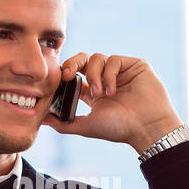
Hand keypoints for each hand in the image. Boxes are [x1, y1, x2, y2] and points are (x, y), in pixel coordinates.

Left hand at [43, 52, 183, 153]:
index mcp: (94, 93)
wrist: (147, 127)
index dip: (66, 73)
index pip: (75, 75)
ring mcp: (120, 71)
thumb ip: (64, 123)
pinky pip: (113, 60)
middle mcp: (106, 79)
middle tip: (67, 74)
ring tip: (100, 94)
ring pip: (97, 58)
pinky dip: (109, 74)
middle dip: (73, 63)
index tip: (60, 79)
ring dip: (94, 75)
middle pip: (83, 60)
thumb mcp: (87, 126)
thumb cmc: (120, 129)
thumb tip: (42, 120)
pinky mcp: (133, 65)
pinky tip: (112, 90)